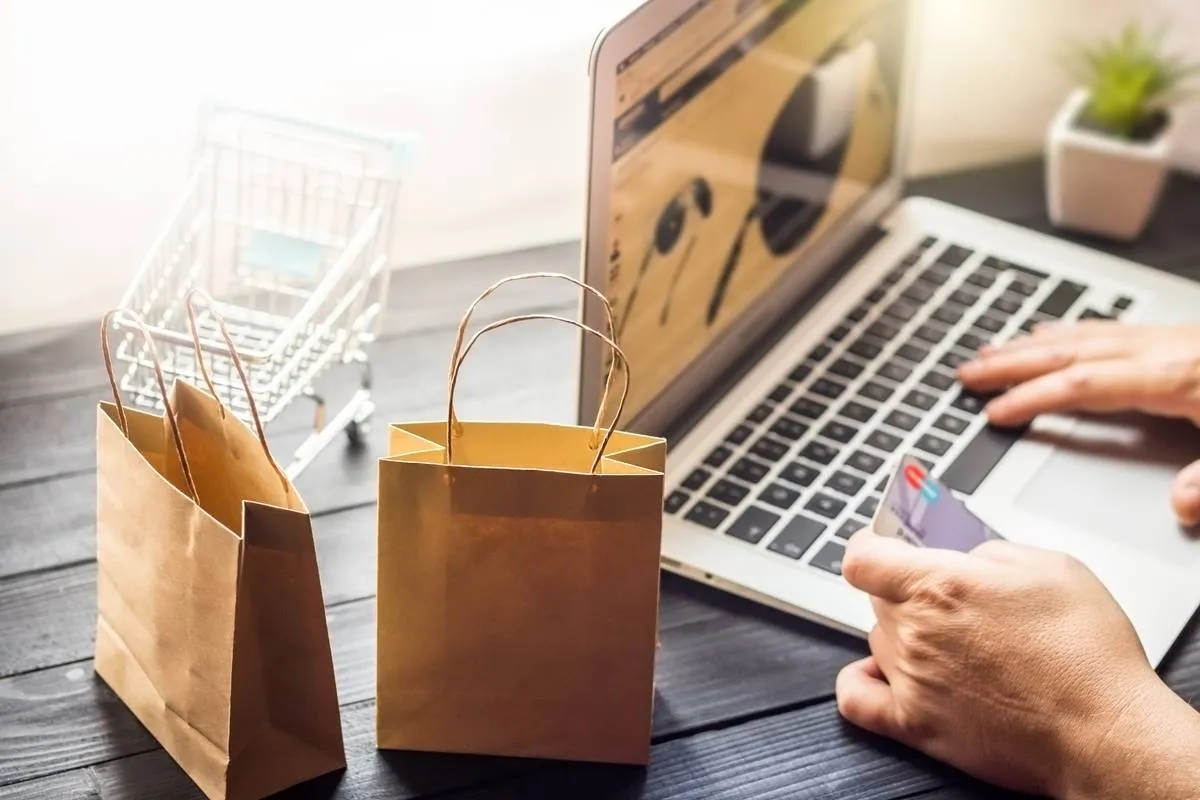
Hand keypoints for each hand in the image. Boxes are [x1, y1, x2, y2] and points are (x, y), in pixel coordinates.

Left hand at [836, 531, 1199, 798]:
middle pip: (878, 597)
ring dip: (902, 634)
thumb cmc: (1086, 652)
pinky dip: (862, 681)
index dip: (870, 546)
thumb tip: (963, 556)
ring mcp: (910, 680)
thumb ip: (990, 553)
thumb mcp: (1050, 567)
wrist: (1104, 732)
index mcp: (938, 585)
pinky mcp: (914, 725)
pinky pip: (856, 698)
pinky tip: (885, 674)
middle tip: (951, 600)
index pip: (862, 556)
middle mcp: (914, 631)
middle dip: (906, 591)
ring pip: (879, 639)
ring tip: (952, 642)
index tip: (884, 546)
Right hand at [957, 321, 1199, 524]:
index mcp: (1173, 378)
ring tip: (993, 353)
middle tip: (969, 375)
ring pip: (1084, 336)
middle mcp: (1162, 351)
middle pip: (1070, 352)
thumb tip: (1179, 503)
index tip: (995, 413)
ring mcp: (1168, 340)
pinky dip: (1068, 332)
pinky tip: (1052, 334)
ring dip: (1032, 346)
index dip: (1034, 398)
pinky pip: (1106, 329)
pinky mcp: (1177, 338)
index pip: (1084, 385)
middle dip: (1012, 364)